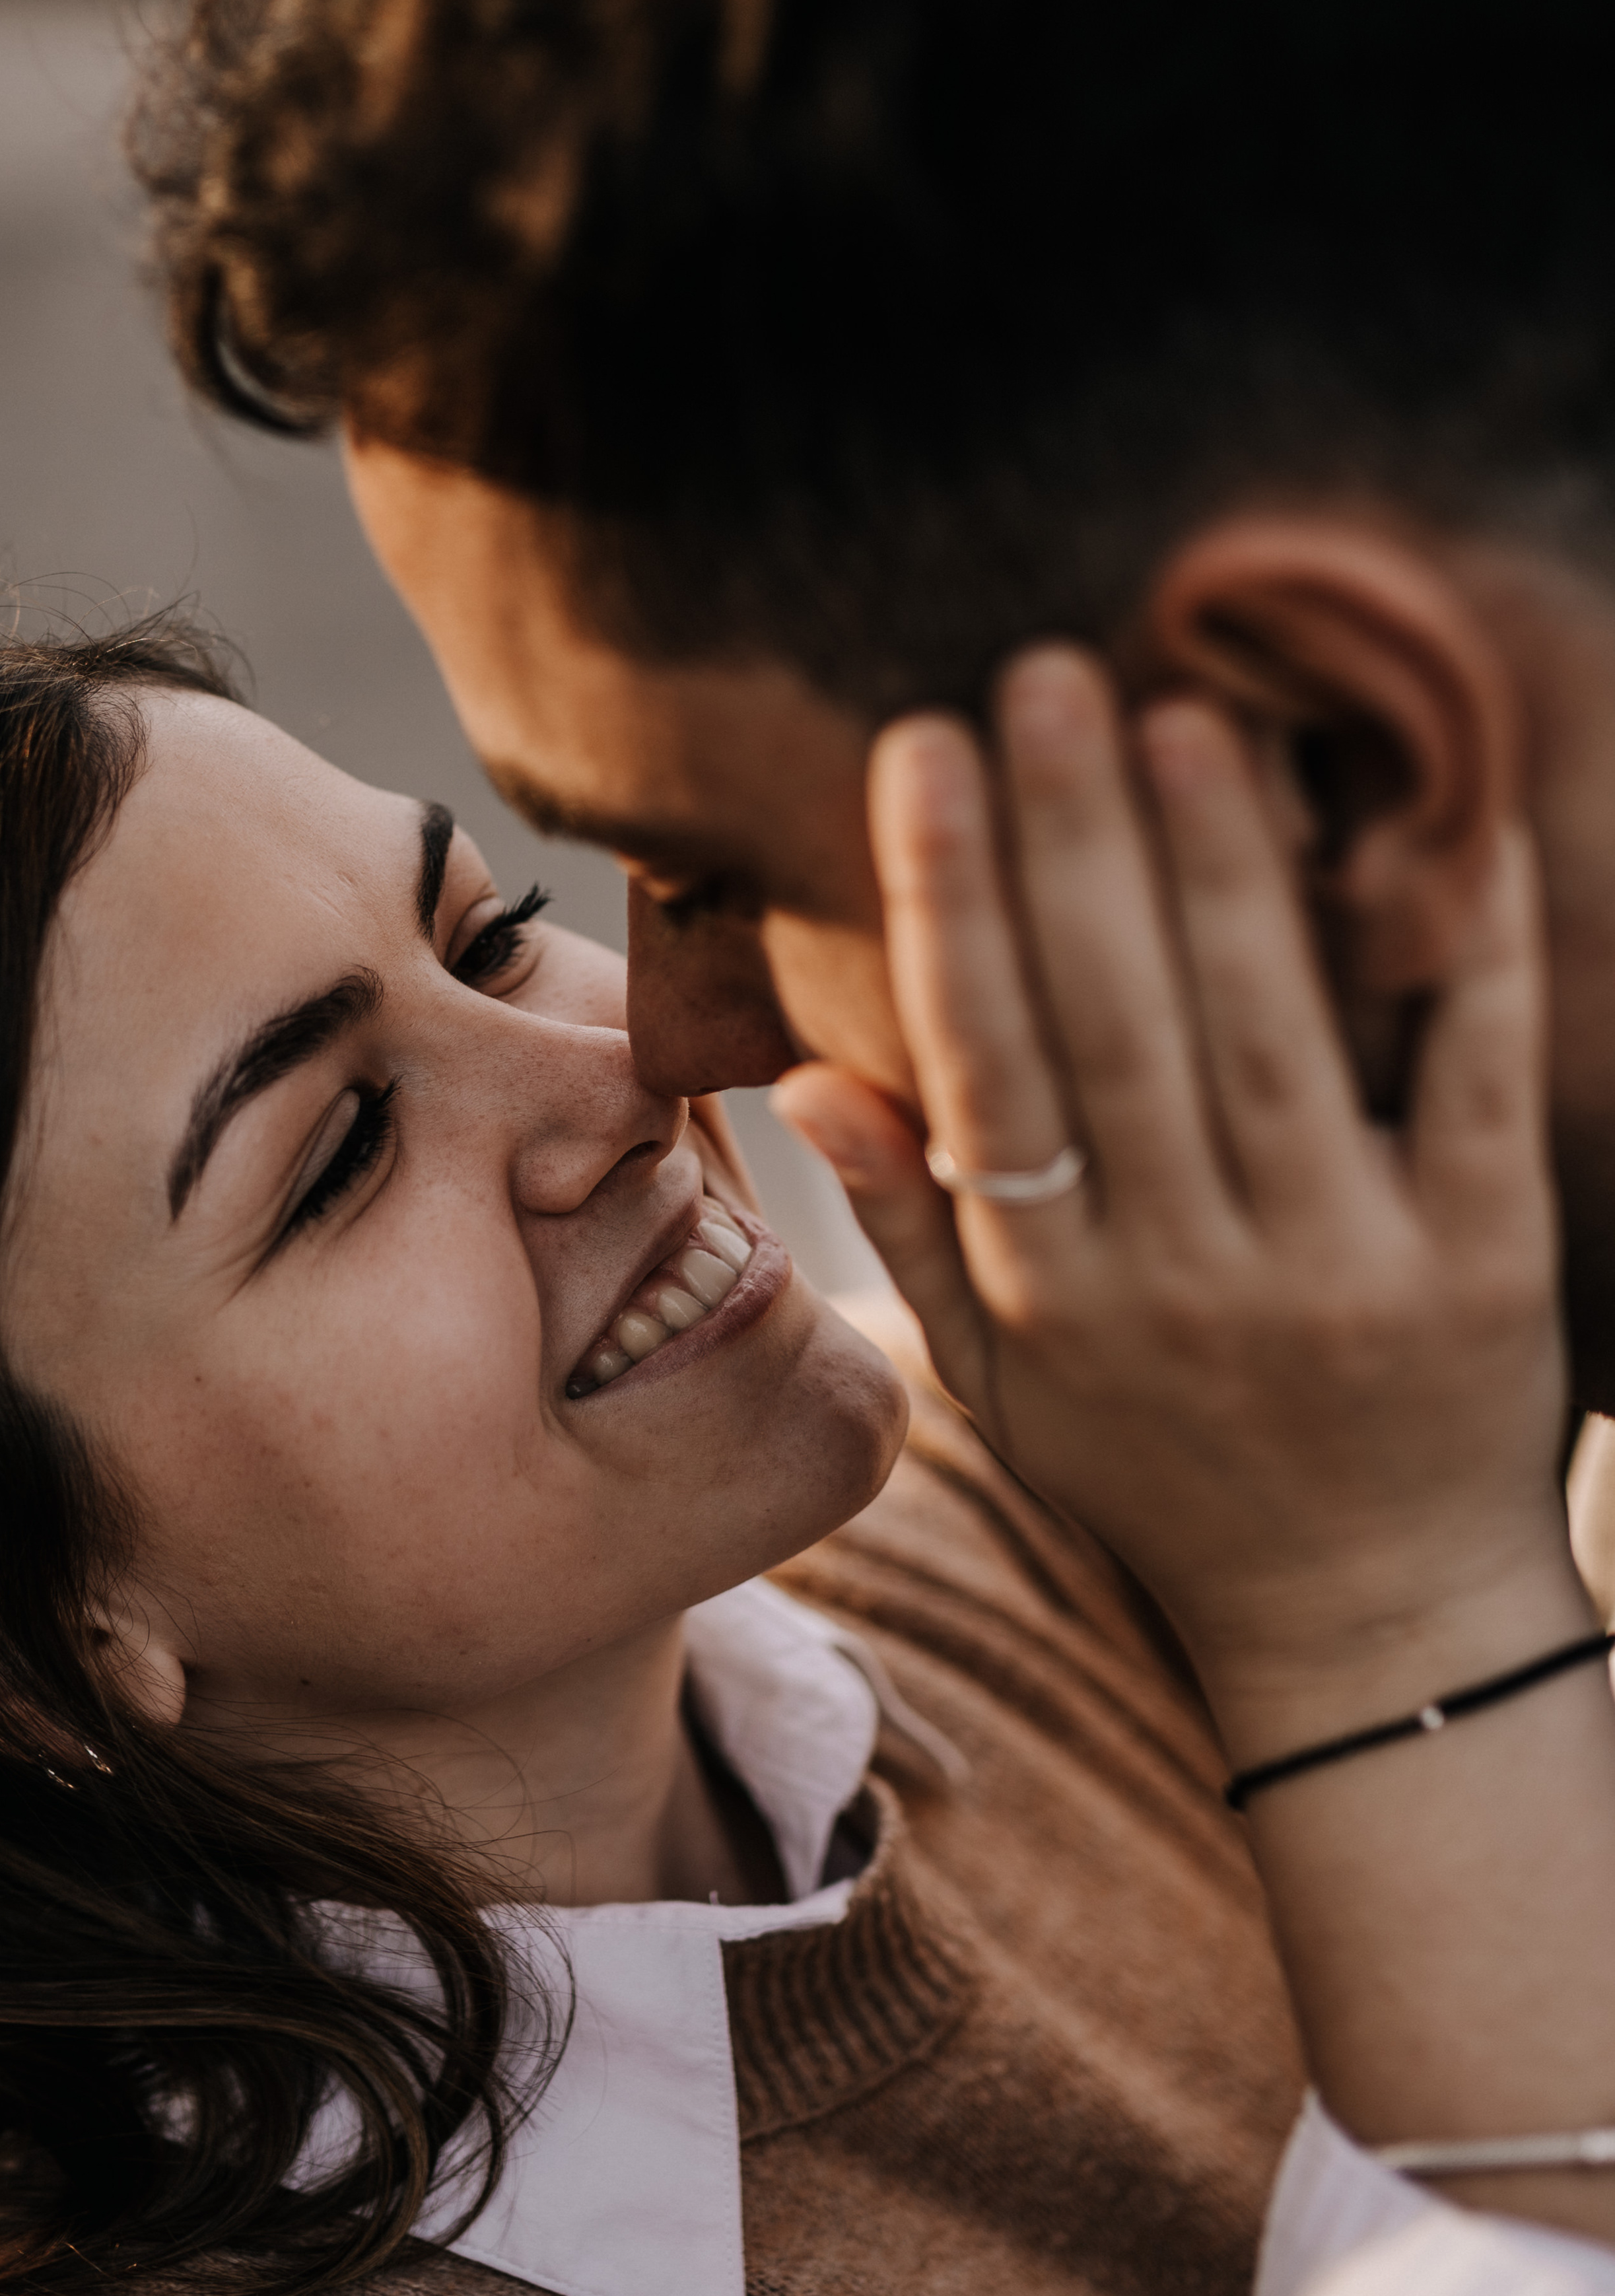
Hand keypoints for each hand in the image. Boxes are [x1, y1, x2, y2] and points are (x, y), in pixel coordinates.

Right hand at [774, 650, 1587, 1750]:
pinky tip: (1448, 820)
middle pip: (1118, 1029)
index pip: (986, 1069)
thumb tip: (810, 1073)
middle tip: (1045, 674)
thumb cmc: (1162, 1477)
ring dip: (1225, 867)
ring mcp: (1341, 1271)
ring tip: (1187, 713)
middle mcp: (1185, 1277)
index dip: (947, 904)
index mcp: (1056, 1298)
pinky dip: (1469, 948)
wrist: (1367, 1620)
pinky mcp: (1485, 1264)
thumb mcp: (1002, 1388)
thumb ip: (908, 1232)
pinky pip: (1472, 1080)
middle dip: (1075, 841)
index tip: (919, 751)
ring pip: (1270, 1037)